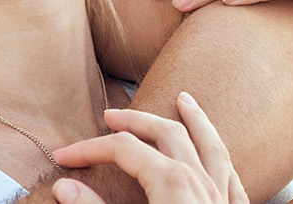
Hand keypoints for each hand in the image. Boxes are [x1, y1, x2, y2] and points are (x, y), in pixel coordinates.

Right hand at [48, 92, 246, 203]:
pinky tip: (214, 147)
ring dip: (194, 118)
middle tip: (109, 116)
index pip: (123, 149)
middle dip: (135, 120)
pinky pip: (230, 171)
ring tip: (183, 99)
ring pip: (209, 143)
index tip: (62, 159)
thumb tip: (63, 187)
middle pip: (165, 133)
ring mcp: (222, 197)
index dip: (89, 150)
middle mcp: (200, 181)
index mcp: (171, 183)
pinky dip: (219, 150)